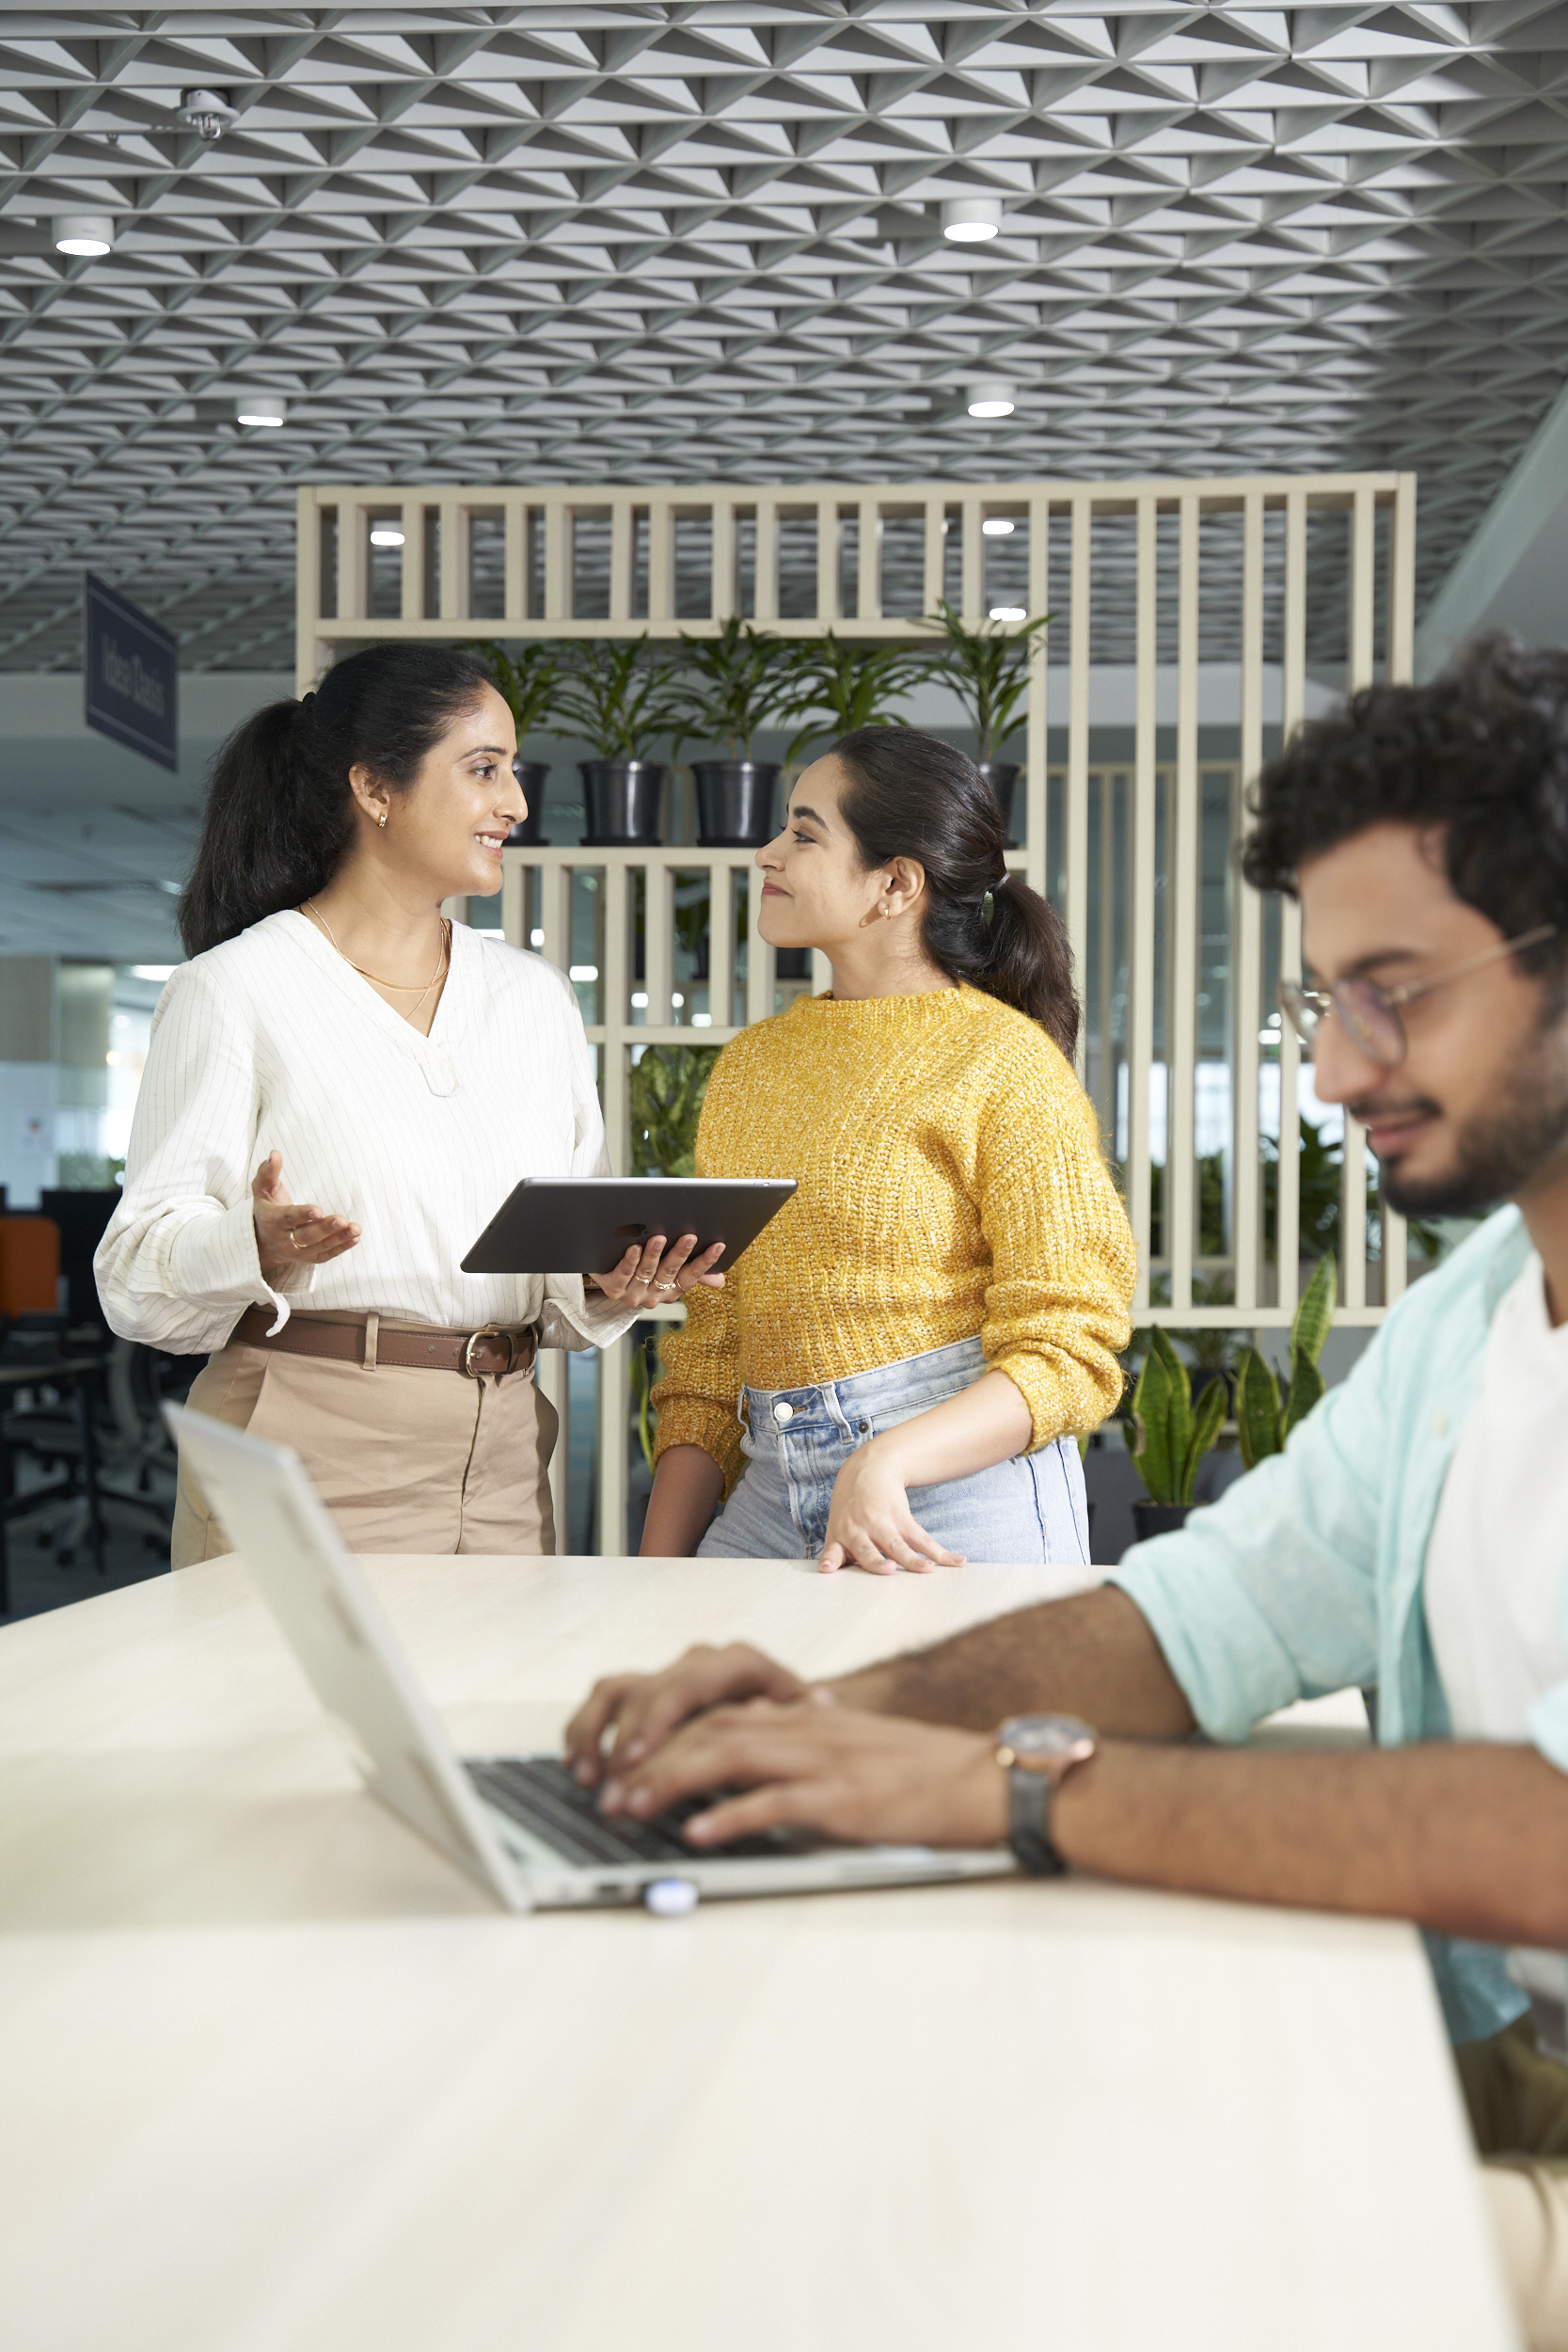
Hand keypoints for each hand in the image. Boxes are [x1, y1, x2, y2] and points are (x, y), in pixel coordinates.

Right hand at [252, 1150, 360, 1277]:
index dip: (302, 1215)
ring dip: (339, 1238)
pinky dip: (342, 1247)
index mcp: (272, 1221)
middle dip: (325, 1228)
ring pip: (320, 1247)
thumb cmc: (268, 1207)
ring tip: (356, 1229)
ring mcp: (298, 1252)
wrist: (264, 1240)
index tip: (318, 1210)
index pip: (288, 1218)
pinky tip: (355, 1237)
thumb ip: (268, 1172)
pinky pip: (327, 1254)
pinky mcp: (310, 1258)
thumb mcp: (263, 1189)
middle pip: (306, 1236)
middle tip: (342, 1220)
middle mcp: (284, 1240)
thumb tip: (274, 1153)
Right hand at [564, 1641, 812, 1788]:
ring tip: (587, 1780)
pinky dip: (587, 1730)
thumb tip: (798, 1713)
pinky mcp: (650, 1692)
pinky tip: (578, 1764)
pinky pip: (606, 1700)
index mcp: (740, 1663)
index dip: (658, 1722)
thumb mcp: (806, 1721)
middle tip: (613, 1792)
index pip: (688, 1685)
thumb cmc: (805, 1720)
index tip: (640, 1759)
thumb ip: (791, 1721)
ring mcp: (670, 1675)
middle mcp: (699, 1662)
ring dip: (596, 1735)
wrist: (802, 1707)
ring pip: (618, 1691)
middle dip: (625, 1746)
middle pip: (647, 1693)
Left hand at [586, 1230, 725, 1310]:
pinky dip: (630, 1261)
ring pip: (646, 1272)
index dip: (705, 1262)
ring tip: (659, 1238)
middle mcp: (653, 1296)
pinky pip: (623, 1275)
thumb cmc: (642, 1269)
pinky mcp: (613, 1289)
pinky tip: (634, 1248)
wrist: (605, 1274)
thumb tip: (720, 1280)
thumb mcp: (668, 1271)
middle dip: (680, 1254)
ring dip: (654, 1255)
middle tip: (690, 1236)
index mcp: (670, 1291)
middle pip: (669, 1273)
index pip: (692, 1277)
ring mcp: (632, 1294)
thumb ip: (692, 1273)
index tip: (718, 1245)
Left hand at [606, 1698, 1007, 1852]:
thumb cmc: (917, 1771)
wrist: (982, 1778)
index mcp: (803, 1718)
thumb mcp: (848, 1748)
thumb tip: (740, 1771)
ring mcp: (823, 1761)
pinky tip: (699, 1834)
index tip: (623, 1768)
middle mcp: (804, 1729)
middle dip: (650, 1760)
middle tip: (607, 1795)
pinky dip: (731, 1817)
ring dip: (671, 1782)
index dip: (663, 1739)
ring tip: (630, 1808)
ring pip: (728, 1756)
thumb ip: (797, 1750)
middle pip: (709, 1731)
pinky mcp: (843, 1799)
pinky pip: (776, 1803)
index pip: (716, 1716)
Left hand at [818, 1435, 963, 1575]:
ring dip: (915, 1560)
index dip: (831, 1561)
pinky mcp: (901, 1517)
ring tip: (929, 1570)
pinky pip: (922, 1539)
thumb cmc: (850, 1508)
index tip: (828, 1569)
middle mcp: (859, 1531)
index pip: (833, 1552)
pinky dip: (941, 1553)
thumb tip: (827, 1572)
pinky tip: (957, 1561)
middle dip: (877, 1562)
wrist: (867, 1469)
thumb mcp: (837, 1526)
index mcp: (839, 1536)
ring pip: (899, 1545)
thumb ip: (834, 1552)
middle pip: (868, 1551)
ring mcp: (882, 1524)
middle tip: (888, 1570)